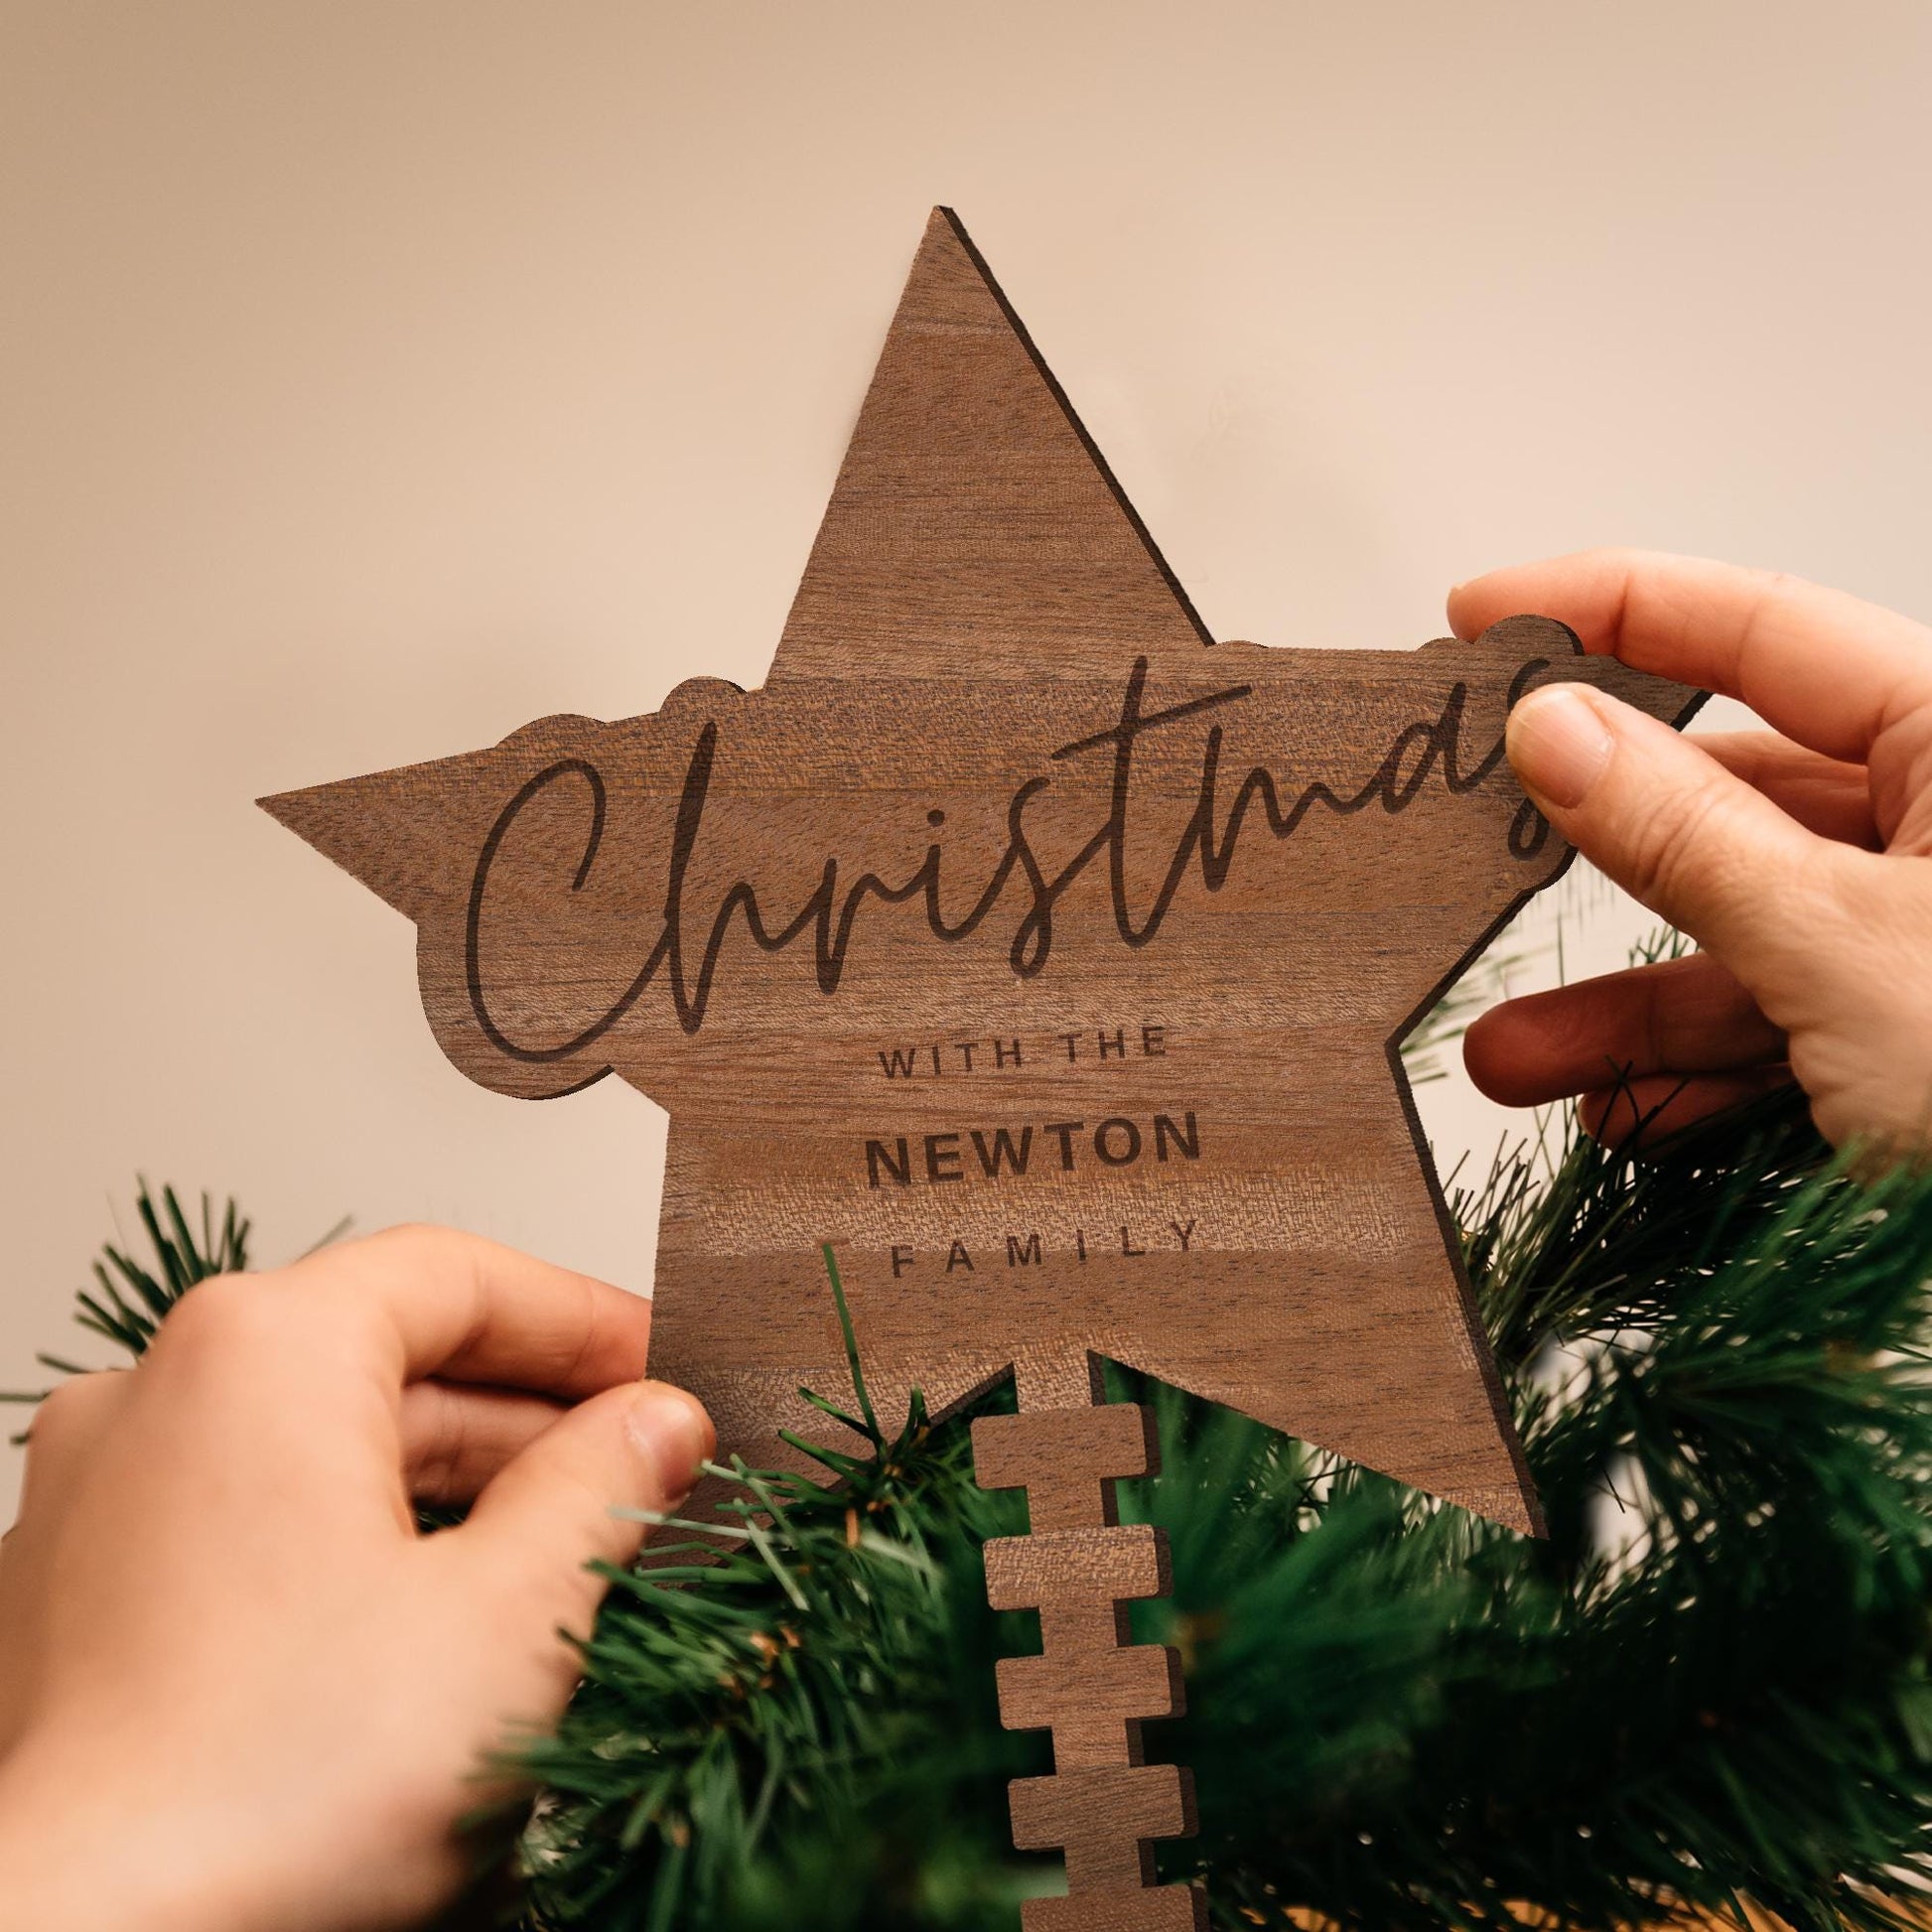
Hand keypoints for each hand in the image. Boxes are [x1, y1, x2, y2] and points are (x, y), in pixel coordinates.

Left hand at [0, 1227, 712, 1931]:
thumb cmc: (254, 1802)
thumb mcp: (510, 1622)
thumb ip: (603, 1491)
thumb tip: (655, 1426)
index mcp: (256, 1354)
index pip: (457, 1274)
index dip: (583, 1321)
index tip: (664, 1370)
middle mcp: (155, 1401)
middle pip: (387, 1360)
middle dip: (529, 1422)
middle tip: (639, 1477)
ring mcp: (98, 1504)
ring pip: (321, 1452)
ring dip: (454, 1493)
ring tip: (559, 1563)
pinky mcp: (76, 1606)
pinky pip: (251, 1529)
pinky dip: (358, 1550)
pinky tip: (435, 1633)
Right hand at [1455, 550, 1931, 1154]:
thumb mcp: (1842, 945)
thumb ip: (1683, 833)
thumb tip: (1555, 730)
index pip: (1758, 628)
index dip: (1608, 607)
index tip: (1485, 617)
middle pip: (1726, 797)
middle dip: (1586, 854)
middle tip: (1473, 846)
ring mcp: (1921, 942)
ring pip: (1733, 935)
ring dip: (1616, 1005)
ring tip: (1513, 1056)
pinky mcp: (1906, 1042)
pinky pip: (1771, 1030)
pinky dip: (1686, 1077)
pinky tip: (1619, 1115)